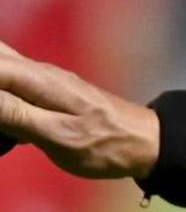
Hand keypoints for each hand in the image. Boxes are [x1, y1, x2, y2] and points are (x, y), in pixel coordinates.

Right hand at [0, 39, 159, 178]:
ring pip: (2, 67)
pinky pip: (10, 83)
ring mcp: (43, 81)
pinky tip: (8, 130)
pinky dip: (2, 94)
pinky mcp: (47, 94)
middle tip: (4, 128)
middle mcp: (38, 72)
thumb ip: (15, 115)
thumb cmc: (104, 144)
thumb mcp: (57, 136)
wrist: (146, 143)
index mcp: (38, 80)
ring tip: (8, 133)